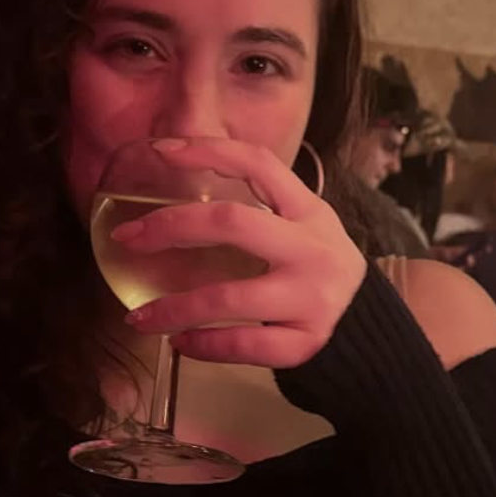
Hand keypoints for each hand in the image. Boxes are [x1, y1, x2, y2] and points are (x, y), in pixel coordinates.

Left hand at [111, 138, 366, 367]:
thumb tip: (174, 201)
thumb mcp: (303, 229)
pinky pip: (243, 345)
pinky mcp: (305, 342)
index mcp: (310, 212)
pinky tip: (180, 343)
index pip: (259, 164)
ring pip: (229, 298)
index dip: (209, 151)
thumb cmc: (314, 271)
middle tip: (129, 238)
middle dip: (172, 227)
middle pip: (234, 224)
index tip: (159, 151)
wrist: (366, 331)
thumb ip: (258, 210)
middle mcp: (312, 249)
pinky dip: (204, 346)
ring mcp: (311, 298)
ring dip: (175, 308)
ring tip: (139, 318)